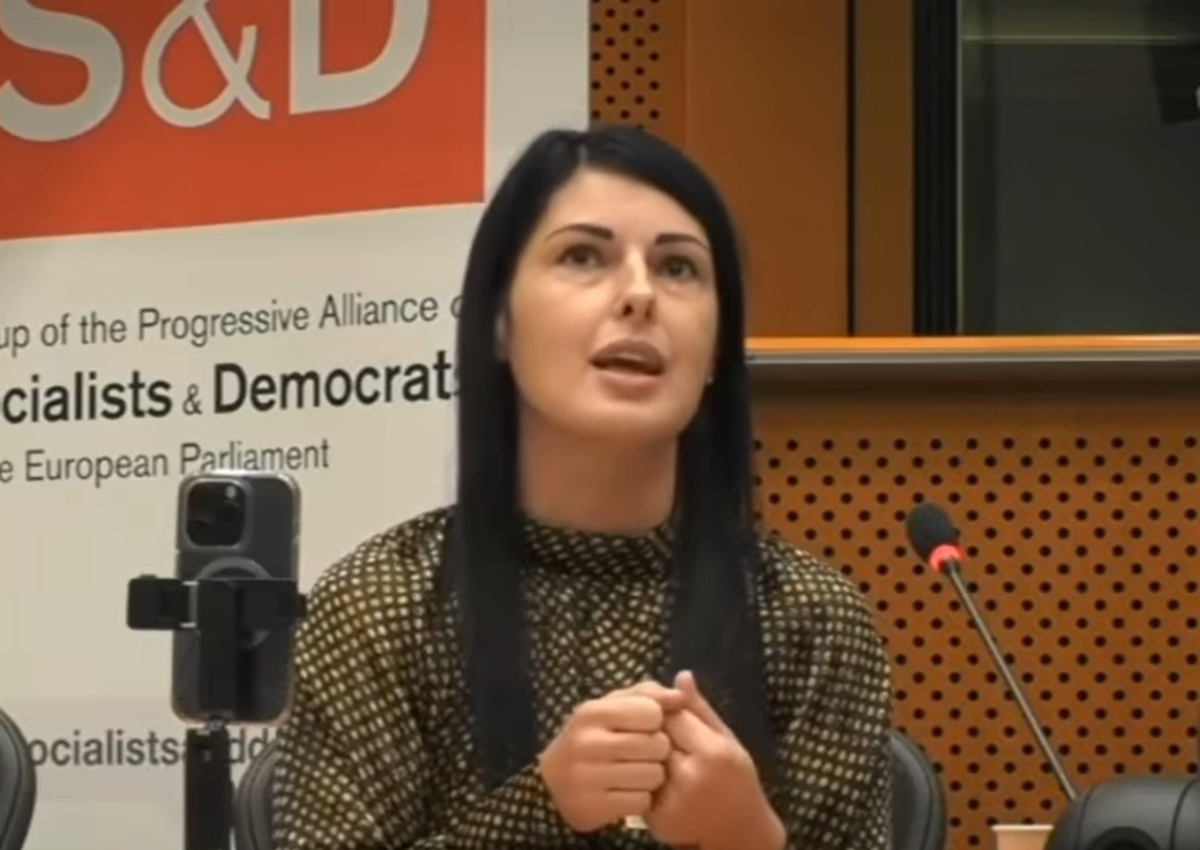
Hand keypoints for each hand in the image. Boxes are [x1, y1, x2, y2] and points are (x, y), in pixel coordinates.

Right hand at [539, 681, 684, 832]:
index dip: (655, 721)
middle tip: (643, 754)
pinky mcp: (592, 808)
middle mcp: (586, 742)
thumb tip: (681, 694)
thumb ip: (648, 695)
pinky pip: (641, 802)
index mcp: (592, 712)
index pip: (651, 711)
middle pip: (656, 745)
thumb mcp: (612, 707)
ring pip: (653, 775)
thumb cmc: (593, 736)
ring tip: (636, 773)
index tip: (644, 728)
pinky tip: (627, 793)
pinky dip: (641, 799)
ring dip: (652, 776)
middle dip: (658, 751)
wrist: (551, 782)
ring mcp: (586, 777)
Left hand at [646, 671, 784, 849]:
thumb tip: (681, 674)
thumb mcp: (727, 739)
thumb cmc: (737, 778)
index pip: (672, 716)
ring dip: (642, 753)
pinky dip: (641, 778)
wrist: (739, 831)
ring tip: (652, 751)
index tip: (670, 713)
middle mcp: (689, 778)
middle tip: (657, 732)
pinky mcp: (657, 819)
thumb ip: (700, 709)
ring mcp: (671, 801)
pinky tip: (651, 775)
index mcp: (711, 754)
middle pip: (652, 738)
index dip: (667, 711)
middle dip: (651, 731)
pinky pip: (640, 785)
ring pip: (641, 761)